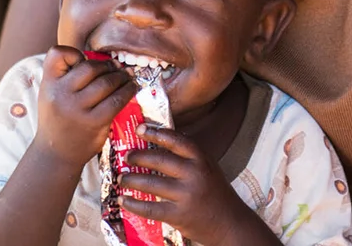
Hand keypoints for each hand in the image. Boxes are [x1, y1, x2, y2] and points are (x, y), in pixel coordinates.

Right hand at [34, 46, 135, 167]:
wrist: (56, 153)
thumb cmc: (58, 119)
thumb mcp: (51, 94)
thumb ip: (66, 75)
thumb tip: (103, 59)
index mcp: (48, 84)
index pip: (58, 53)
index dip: (73, 53)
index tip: (84, 60)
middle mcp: (61, 94)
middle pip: (90, 67)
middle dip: (108, 65)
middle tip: (116, 67)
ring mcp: (78, 109)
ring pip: (107, 82)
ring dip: (122, 76)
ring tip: (127, 76)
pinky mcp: (95, 122)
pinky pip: (117, 99)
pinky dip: (128, 91)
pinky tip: (131, 88)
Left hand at [118, 125, 275, 245]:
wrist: (229, 222)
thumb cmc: (215, 193)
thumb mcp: (208, 168)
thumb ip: (189, 158)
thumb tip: (159, 145)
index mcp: (202, 159)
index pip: (176, 140)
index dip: (156, 133)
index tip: (140, 129)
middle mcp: (195, 174)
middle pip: (159, 160)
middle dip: (138, 157)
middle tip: (127, 156)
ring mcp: (186, 195)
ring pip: (151, 183)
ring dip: (132, 179)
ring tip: (122, 178)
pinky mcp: (178, 215)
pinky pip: (150, 208)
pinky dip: (133, 203)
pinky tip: (124, 200)